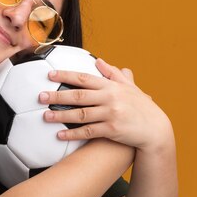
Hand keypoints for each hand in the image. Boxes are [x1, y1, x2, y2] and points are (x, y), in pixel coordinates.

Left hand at [38, 58, 173, 151]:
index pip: (84, 78)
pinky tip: (59, 135)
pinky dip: (72, 134)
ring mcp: (111, 114)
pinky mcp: (111, 130)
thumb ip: (114, 74)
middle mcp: (110, 98)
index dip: (65, 75)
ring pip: (80, 114)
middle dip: (57, 95)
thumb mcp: (130, 88)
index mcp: (112, 86)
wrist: (155, 130)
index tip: (50, 74)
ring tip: (45, 116)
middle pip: (78, 95)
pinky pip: (88, 132)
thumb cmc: (141, 108)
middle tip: (40, 96)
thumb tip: (99, 61)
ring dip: (61, 115)